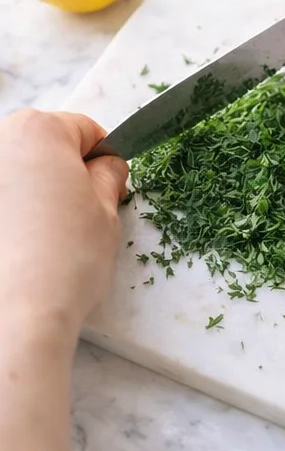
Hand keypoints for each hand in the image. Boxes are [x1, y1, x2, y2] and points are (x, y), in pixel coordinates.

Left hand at [0, 109, 126, 336]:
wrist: (12, 320)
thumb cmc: (63, 262)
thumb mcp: (107, 211)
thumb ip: (108, 175)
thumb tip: (106, 166)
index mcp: (38, 130)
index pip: (85, 131)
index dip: (104, 161)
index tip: (109, 189)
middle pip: (43, 147)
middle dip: (63, 175)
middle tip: (79, 217)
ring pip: (14, 176)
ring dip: (30, 195)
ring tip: (43, 239)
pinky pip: (0, 203)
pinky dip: (8, 218)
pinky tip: (15, 250)